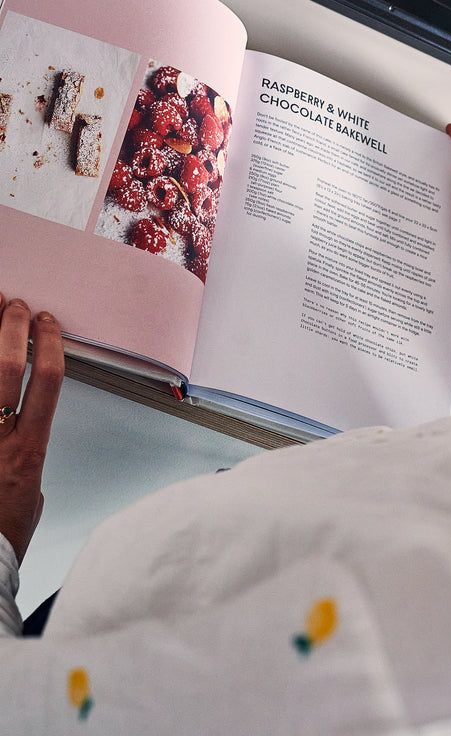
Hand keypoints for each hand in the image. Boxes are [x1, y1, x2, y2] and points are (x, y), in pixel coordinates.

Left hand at [0, 296, 63, 563]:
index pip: (45, 381)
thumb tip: (23, 446)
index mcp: (26, 452)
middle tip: (12, 306)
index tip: (48, 323)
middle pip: (4, 367)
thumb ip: (28, 463)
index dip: (47, 343)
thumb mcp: (32, 499)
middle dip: (10, 328)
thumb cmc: (2, 543)